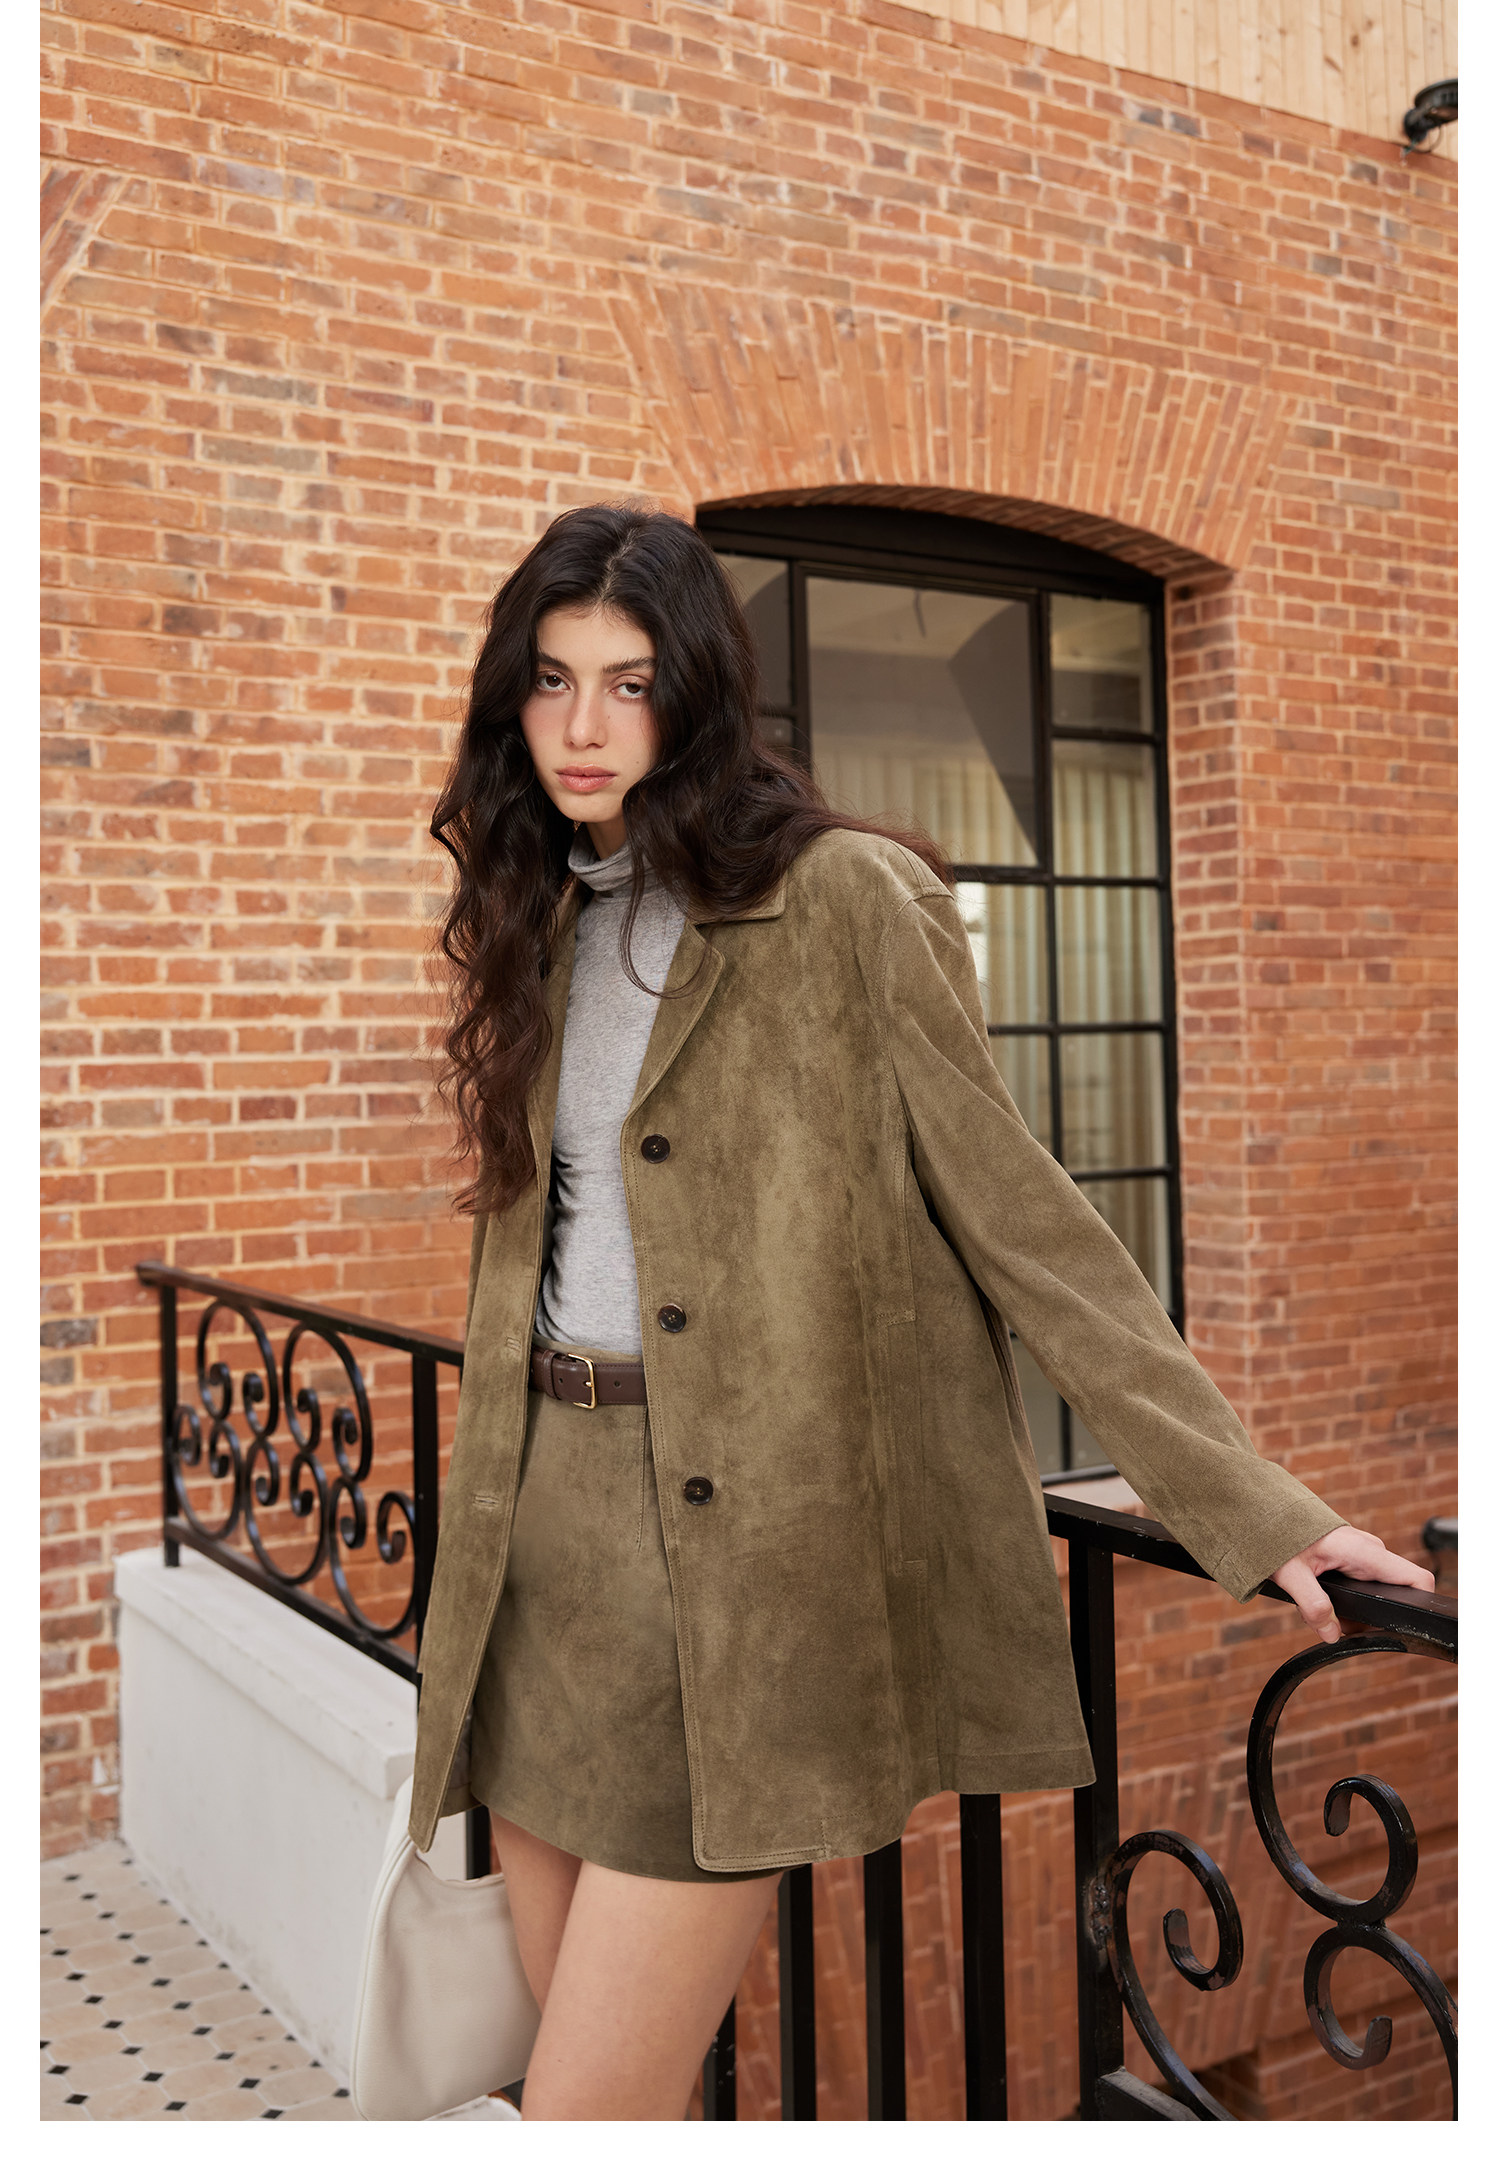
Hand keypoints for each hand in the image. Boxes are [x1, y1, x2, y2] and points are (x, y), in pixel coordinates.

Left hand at [1271, 1526, 1434, 1644]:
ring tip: (1320, 1611)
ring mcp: (1363, 1555)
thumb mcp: (1291, 1573)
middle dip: (1368, 1618)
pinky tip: (1319, 1602)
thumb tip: (1332, 1634)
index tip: (1398, 1626)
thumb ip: (1312, 1605)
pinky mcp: (1351, 1559)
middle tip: (1336, 1625)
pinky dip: (1343, 1601)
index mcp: (1365, 1552)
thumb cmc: (1278, 1534)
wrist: (1265, 1511)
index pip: (1418, 1579)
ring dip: (1350, 1611)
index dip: (1419, 1605)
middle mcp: (1370, 1552)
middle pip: (1393, 1595)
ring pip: (1373, 1594)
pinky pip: (1359, 1587)